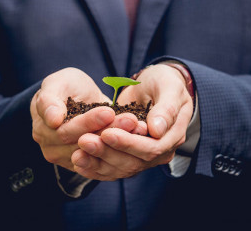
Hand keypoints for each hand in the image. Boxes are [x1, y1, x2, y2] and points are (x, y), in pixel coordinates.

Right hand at [30, 68, 146, 171]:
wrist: (76, 98)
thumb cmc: (66, 87)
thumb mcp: (57, 83)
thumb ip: (50, 99)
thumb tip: (53, 120)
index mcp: (42, 127)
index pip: (65, 130)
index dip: (88, 122)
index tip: (108, 112)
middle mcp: (50, 146)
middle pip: (81, 144)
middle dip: (107, 131)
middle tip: (130, 119)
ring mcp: (65, 158)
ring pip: (94, 153)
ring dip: (117, 141)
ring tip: (135, 127)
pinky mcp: (83, 164)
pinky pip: (101, 160)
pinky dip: (119, 150)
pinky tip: (135, 137)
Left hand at [71, 64, 192, 179]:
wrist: (155, 85)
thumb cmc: (164, 82)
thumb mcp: (170, 87)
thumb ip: (166, 108)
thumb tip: (157, 130)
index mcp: (173, 137)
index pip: (151, 148)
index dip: (129, 143)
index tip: (107, 133)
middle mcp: (159, 151)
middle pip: (133, 162)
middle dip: (108, 152)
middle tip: (84, 141)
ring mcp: (143, 156)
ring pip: (119, 167)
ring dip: (97, 162)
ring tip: (77, 154)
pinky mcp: (128, 155)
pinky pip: (112, 167)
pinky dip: (95, 166)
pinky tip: (79, 162)